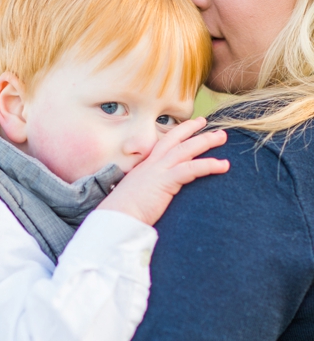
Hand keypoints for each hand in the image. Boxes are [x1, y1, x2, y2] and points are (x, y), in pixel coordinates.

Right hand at [98, 118, 229, 225]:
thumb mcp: (135, 197)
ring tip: (222, 137)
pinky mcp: (166, 181)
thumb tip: (153, 197)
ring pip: (185, 149)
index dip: (175, 135)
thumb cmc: (124, 213)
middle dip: (191, 129)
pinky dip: (209, 165)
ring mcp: (157, 171)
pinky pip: (192, 168)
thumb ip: (147, 192)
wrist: (116, 218)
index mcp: (144, 168)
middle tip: (206, 122)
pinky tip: (224, 165)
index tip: (187, 127)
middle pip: (173, 140)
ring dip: (205, 141)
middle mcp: (151, 165)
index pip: (161, 145)